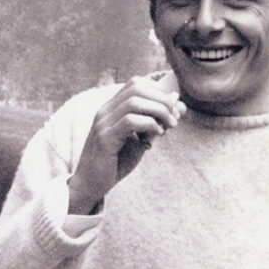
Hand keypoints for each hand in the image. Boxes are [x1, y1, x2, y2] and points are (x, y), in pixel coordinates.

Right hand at [67, 74, 185, 214]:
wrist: (90, 184)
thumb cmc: (115, 162)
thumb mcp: (141, 140)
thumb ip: (157, 122)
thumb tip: (178, 103)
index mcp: (111, 108)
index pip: (136, 83)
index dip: (158, 92)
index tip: (172, 110)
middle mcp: (105, 111)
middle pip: (137, 87)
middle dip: (162, 100)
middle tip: (174, 118)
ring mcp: (103, 123)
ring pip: (134, 101)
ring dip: (159, 111)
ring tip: (169, 127)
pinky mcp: (105, 138)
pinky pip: (130, 121)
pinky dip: (149, 125)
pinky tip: (156, 135)